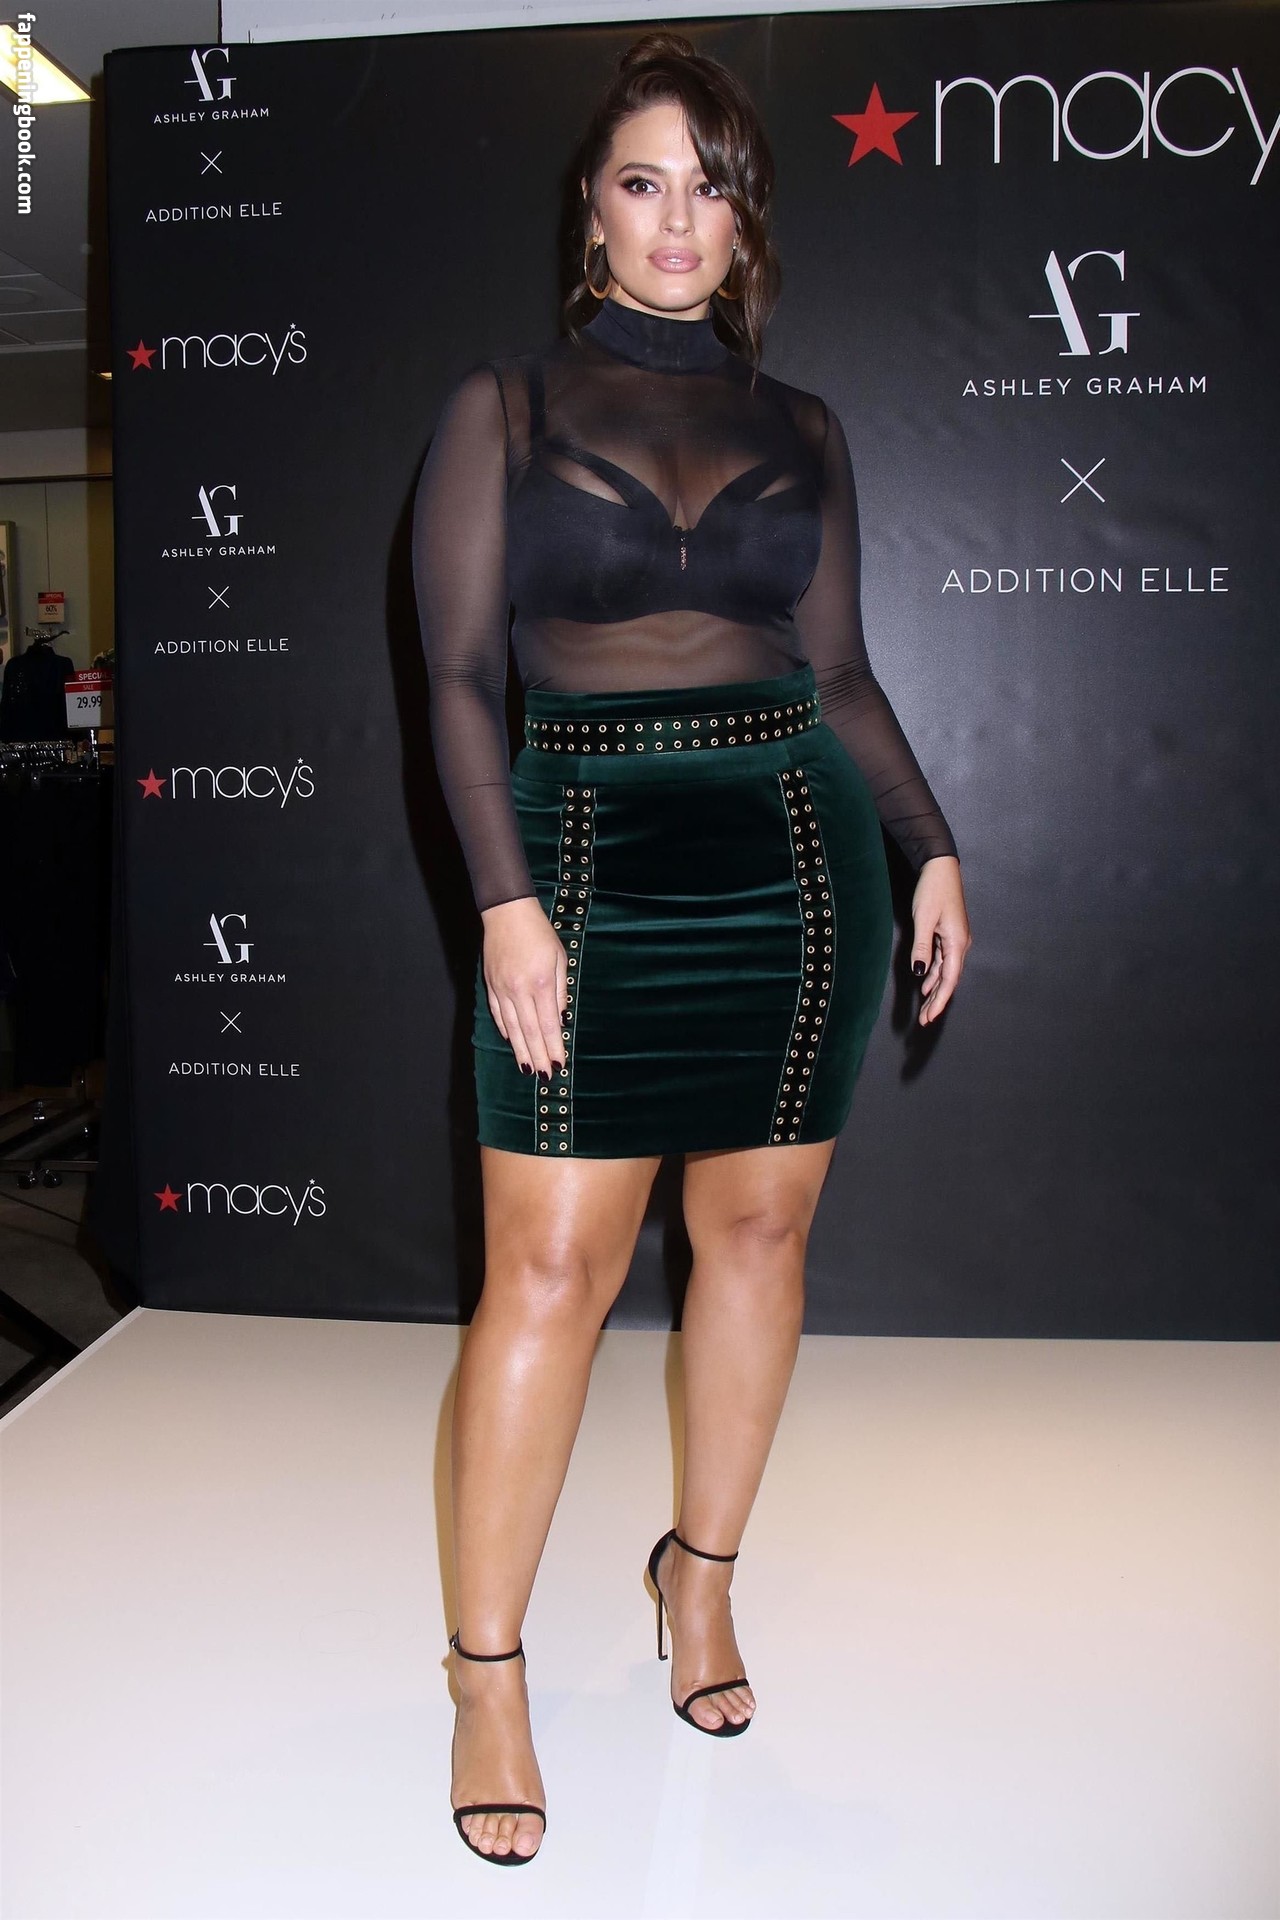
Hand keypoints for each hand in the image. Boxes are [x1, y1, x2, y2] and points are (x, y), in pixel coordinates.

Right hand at [479, 895, 568, 1075]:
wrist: (507, 913)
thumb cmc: (539, 933)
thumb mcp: (559, 958)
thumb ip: (559, 990)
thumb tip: (560, 1018)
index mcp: (539, 984)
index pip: (548, 1024)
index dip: (554, 1047)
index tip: (559, 1064)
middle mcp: (518, 991)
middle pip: (529, 1032)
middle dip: (538, 1056)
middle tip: (544, 1076)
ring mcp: (501, 989)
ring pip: (511, 1027)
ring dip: (521, 1050)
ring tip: (528, 1068)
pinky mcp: (490, 985)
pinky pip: (497, 1014)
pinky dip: (505, 1030)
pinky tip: (512, 1041)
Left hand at [909, 854, 970, 1025]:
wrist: (940, 868)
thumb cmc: (933, 890)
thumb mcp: (924, 920)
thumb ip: (922, 947)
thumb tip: (920, 973)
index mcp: (958, 943)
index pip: (949, 980)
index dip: (939, 1001)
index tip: (929, 1017)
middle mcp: (960, 944)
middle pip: (949, 980)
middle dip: (937, 1001)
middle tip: (925, 1019)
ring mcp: (955, 940)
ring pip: (945, 972)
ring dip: (935, 989)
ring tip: (925, 1007)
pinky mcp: (949, 935)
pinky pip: (942, 961)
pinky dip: (934, 974)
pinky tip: (926, 983)